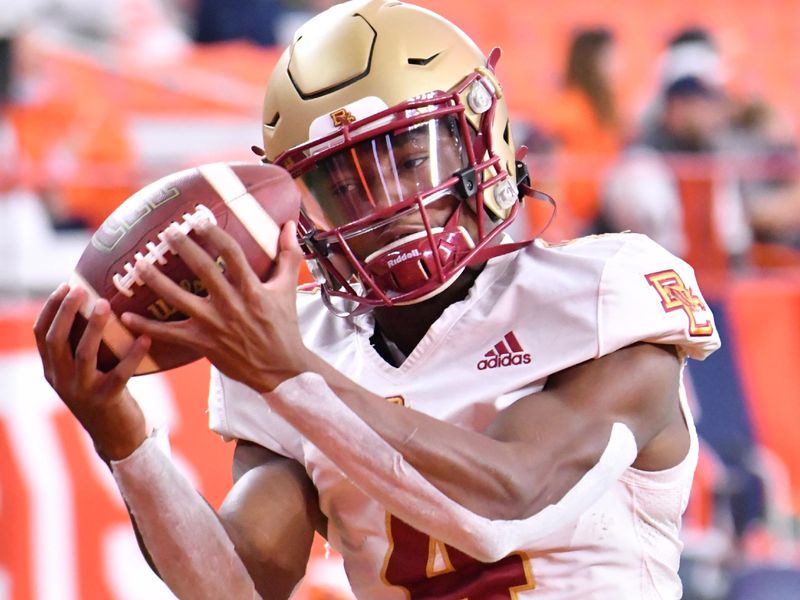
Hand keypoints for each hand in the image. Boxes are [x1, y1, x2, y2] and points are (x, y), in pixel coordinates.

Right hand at [33, 284, 151, 459]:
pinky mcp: (106, 400)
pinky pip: (120, 374)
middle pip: (56, 340)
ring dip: (94, 327)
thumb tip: (99, 304)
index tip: (65, 285)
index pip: (41, 334)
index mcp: (53, 370)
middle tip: (80, 288)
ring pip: (84, 354)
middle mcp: (62, 380)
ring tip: (107, 305)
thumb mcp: (85, 373)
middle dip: (66, 311)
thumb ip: (83, 346)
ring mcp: (82, 391)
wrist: (116, 438)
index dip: (50, 308)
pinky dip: (133, 354)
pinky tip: (145, 338)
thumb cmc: (105, 395)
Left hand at [121, 220, 315, 391]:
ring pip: (180, 299)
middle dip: (183, 248)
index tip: (199, 220)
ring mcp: (215, 325)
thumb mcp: (288, 289)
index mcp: (252, 289)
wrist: (281, 370)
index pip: (232, 254)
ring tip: (139, 264)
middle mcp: (232, 304)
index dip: (215, 235)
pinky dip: (147, 325)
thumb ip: (289, 256)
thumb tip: (290, 225)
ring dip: (157, 281)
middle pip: (203, 270)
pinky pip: (170, 334)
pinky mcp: (202, 343)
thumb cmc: (284, 327)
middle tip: (166, 232)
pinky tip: (126, 315)